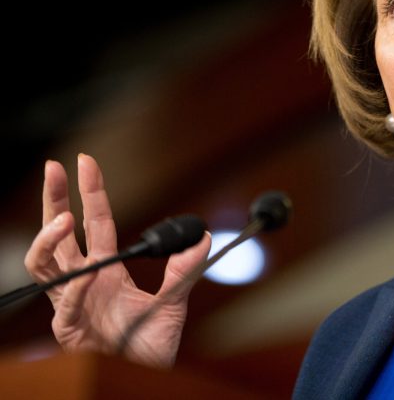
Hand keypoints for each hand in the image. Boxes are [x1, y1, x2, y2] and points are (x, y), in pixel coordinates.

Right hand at [24, 154, 210, 367]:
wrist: (146, 374)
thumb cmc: (152, 341)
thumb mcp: (175, 300)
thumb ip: (184, 270)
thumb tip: (203, 237)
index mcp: (106, 269)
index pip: (95, 222)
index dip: (90, 192)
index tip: (85, 162)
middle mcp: (84, 281)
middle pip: (60, 233)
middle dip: (54, 199)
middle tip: (54, 168)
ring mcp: (73, 303)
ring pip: (47, 264)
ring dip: (52, 238)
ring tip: (64, 217)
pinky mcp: (69, 329)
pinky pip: (67, 304)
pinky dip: (76, 288)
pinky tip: (87, 274)